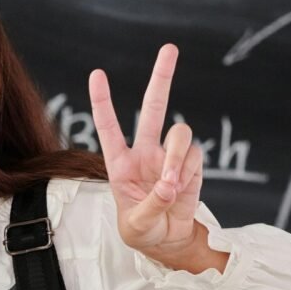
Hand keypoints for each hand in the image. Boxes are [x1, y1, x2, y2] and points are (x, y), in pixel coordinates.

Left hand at [87, 44, 220, 271]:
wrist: (167, 241)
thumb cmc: (142, 230)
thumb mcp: (137, 224)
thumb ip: (152, 203)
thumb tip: (170, 184)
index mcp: (119, 163)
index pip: (108, 126)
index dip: (103, 101)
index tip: (97, 74)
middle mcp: (144, 152)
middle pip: (153, 107)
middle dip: (161, 77)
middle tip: (169, 48)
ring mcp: (168, 156)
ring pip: (180, 133)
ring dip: (176, 157)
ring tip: (170, 185)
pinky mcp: (190, 164)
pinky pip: (194, 157)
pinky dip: (188, 172)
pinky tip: (181, 190)